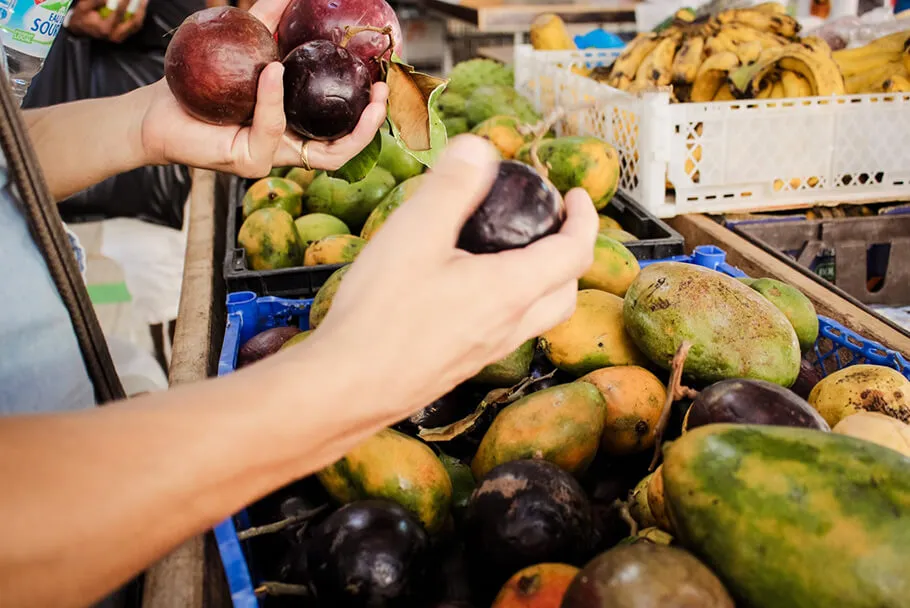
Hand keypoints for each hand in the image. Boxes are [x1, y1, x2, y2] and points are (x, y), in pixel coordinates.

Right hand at [66, 0, 148, 42]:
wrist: (82, 29)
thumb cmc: (83, 16)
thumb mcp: (84, 6)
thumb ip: (97, 1)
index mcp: (105, 29)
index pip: (118, 13)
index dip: (123, 2)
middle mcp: (115, 36)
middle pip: (132, 21)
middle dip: (137, 6)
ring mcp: (122, 37)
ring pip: (137, 23)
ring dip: (141, 9)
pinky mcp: (126, 35)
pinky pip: (137, 24)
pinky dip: (140, 13)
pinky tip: (142, 3)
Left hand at [139, 0, 387, 175]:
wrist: (155, 112)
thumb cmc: (198, 88)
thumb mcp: (242, 48)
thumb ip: (268, 23)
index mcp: (293, 128)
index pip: (343, 129)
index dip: (368, 112)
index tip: (381, 80)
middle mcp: (288, 148)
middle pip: (345, 149)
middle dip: (371, 125)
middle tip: (381, 92)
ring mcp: (271, 158)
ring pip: (326, 154)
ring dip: (353, 128)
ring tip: (366, 93)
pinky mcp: (249, 161)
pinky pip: (271, 128)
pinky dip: (274, 99)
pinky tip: (274, 70)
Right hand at [310, 135, 598, 424]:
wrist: (349, 387)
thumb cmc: (381, 313)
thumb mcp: (414, 233)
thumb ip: (451, 186)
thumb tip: (479, 148)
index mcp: (511, 291)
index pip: (574, 253)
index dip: (584, 219)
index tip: (575, 197)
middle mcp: (509, 326)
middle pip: (565, 291)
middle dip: (570, 254)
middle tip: (551, 226)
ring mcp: (486, 351)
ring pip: (537, 317)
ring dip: (543, 284)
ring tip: (513, 255)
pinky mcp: (462, 366)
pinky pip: (505, 332)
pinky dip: (511, 305)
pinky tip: (469, 292)